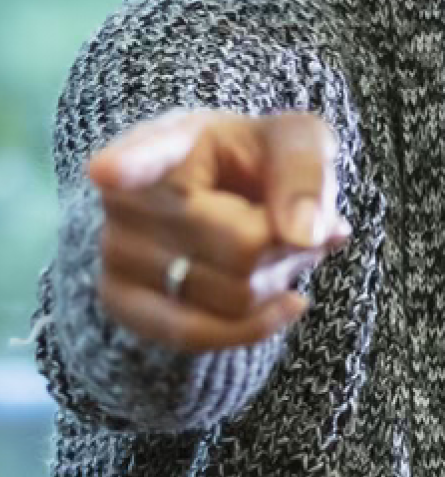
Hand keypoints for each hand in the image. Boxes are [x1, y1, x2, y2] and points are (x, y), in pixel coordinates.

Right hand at [85, 108, 349, 353]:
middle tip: (295, 224)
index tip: (106, 172)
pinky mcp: (123, 303)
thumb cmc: (257, 163)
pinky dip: (258, 324)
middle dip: (290, 244)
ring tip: (272, 250)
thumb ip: (305, 173)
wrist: (223, 202)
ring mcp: (116, 252)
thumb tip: (305, 234)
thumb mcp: (295, 142)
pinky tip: (286, 301)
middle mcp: (126, 196)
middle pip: (243, 247)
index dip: (128, 164)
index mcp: (167, 141)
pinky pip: (201, 334)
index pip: (146, 154)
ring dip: (278, 281)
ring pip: (234, 296)